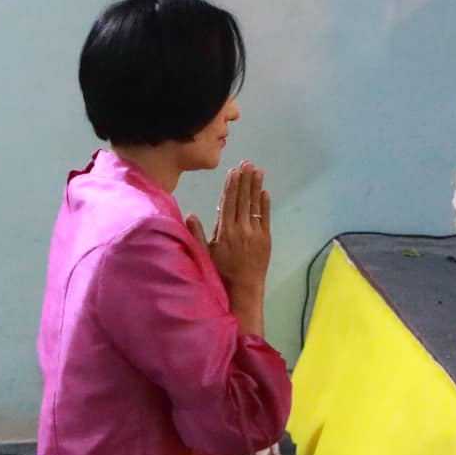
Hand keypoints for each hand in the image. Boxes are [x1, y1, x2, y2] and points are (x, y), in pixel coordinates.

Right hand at [207, 162, 271, 303]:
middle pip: (242, 199)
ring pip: (255, 205)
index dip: (231, 186)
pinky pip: (266, 217)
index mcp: (225, 231)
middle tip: (246, 163)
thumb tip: (190, 214)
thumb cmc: (220, 273)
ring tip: (257, 171)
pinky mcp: (266, 239)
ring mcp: (255, 233)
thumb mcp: (204, 254)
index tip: (233, 171)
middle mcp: (241, 229)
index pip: (228, 202)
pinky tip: (265, 191)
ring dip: (256, 187)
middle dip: (244, 180)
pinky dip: (265, 204)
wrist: (242, 290)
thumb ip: (197, 234)